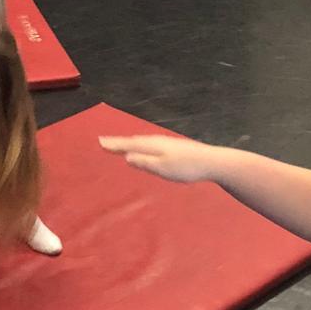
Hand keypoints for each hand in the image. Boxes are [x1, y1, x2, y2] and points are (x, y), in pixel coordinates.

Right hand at [98, 133, 217, 183]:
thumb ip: (144, 162)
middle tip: (103, 142)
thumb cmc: (186, 168)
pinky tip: (145, 148)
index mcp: (152, 146)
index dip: (114, 145)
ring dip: (129, 143)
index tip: (99, 142)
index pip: (129, 145)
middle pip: (134, 141)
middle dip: (118, 142)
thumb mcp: (162, 168)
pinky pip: (150, 143)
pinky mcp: (173, 147)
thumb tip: (127, 157)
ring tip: (120, 144)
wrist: (211, 161)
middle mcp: (157, 141)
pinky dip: (140, 144)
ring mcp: (166, 143)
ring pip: (142, 141)